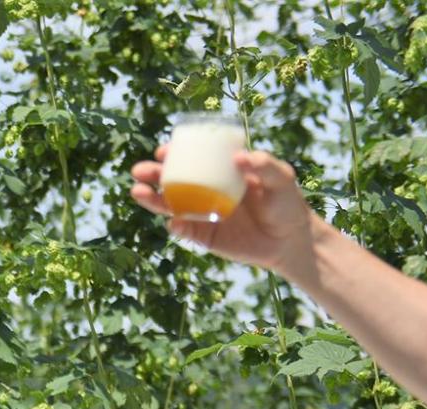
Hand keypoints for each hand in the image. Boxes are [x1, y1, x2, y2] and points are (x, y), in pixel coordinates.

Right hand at [129, 147, 317, 286]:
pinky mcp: (204, 236)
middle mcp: (206, 191)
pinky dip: (176, 225)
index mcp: (221, 172)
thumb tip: (238, 156)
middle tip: (140, 170)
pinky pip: (185, 229)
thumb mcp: (281, 178)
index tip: (164, 150)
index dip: (174, 154)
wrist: (289, 240)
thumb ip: (264, 164)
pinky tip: (172, 221)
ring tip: (137, 191)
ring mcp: (202, 213)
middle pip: (173, 181)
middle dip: (153, 175)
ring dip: (151, 199)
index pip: (193, 159)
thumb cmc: (287, 204)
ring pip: (170, 205)